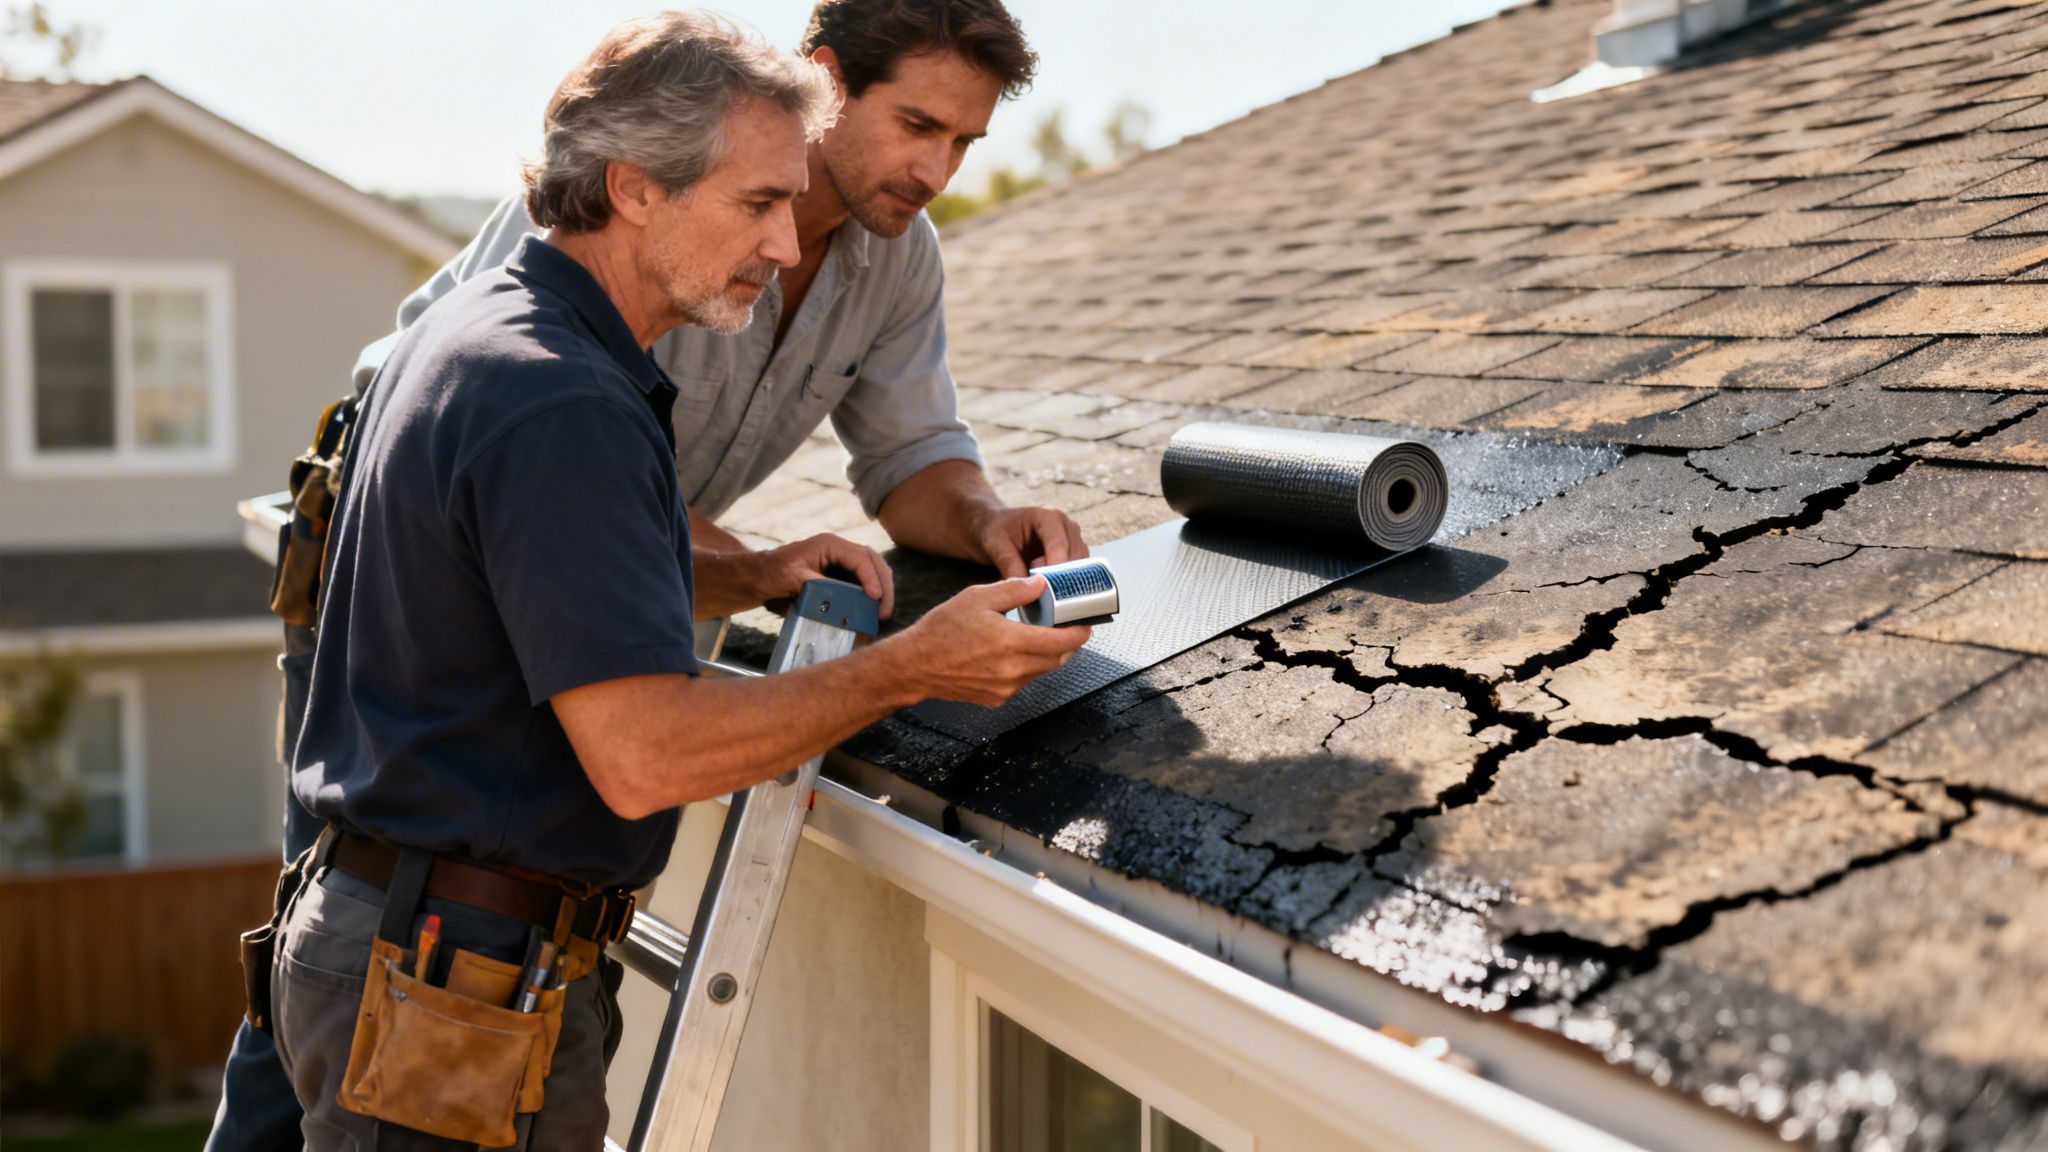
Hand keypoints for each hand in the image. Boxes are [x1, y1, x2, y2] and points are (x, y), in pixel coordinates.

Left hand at [754, 533, 894, 620]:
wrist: (756, 577)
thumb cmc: (770, 573)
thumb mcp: (791, 577)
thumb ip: (816, 584)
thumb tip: (841, 597)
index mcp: (830, 544)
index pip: (861, 558)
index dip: (871, 577)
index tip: (874, 598)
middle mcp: (840, 551)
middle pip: (873, 562)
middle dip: (883, 586)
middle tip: (884, 611)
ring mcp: (840, 564)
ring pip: (871, 572)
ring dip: (880, 591)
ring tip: (881, 614)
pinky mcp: (838, 578)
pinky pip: (860, 584)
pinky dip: (868, 597)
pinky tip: (869, 613)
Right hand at [894, 576, 1090, 705]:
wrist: (914, 666)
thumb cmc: (942, 630)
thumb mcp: (977, 598)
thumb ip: (1014, 591)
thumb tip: (1041, 585)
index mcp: (1012, 642)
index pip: (1063, 642)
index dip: (1079, 633)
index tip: (1086, 624)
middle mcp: (1014, 670)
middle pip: (1058, 659)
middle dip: (1066, 644)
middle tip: (1065, 627)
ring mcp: (1007, 688)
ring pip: (1042, 671)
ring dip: (1046, 655)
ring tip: (1037, 637)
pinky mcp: (998, 698)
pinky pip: (1024, 682)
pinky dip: (1027, 667)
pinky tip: (1012, 653)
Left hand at [975, 505, 1088, 578]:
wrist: (997, 528)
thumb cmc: (996, 531)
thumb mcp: (995, 546)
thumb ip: (1010, 564)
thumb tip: (1026, 589)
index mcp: (1048, 516)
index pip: (1059, 543)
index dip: (1055, 567)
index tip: (1044, 586)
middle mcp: (1066, 525)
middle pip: (1074, 555)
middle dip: (1058, 574)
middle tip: (1036, 586)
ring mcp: (1073, 538)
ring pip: (1081, 565)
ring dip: (1063, 578)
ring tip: (1038, 581)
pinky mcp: (1074, 552)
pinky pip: (1079, 570)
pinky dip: (1066, 581)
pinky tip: (1046, 585)